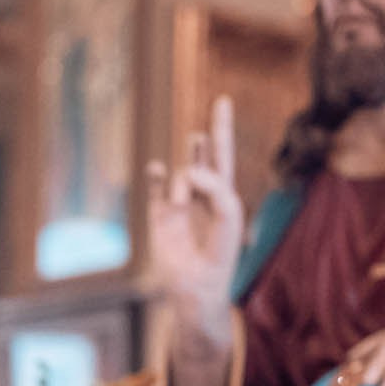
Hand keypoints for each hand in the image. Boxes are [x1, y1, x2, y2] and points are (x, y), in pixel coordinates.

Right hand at [145, 96, 245, 344]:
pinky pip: (156, 187)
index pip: (223, 154)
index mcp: (223, 194)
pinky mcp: (159, 216)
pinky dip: (157, 175)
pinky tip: (158, 169)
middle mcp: (201, 194)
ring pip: (180, 172)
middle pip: (202, 156)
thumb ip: (213, 185)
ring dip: (184, 177)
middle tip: (209, 122)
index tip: (222, 100)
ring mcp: (179, 204)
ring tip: (185, 190)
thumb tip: (185, 169)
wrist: (197, 285)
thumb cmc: (220, 252)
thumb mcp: (228, 213)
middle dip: (205, 139)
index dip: (223, 127)